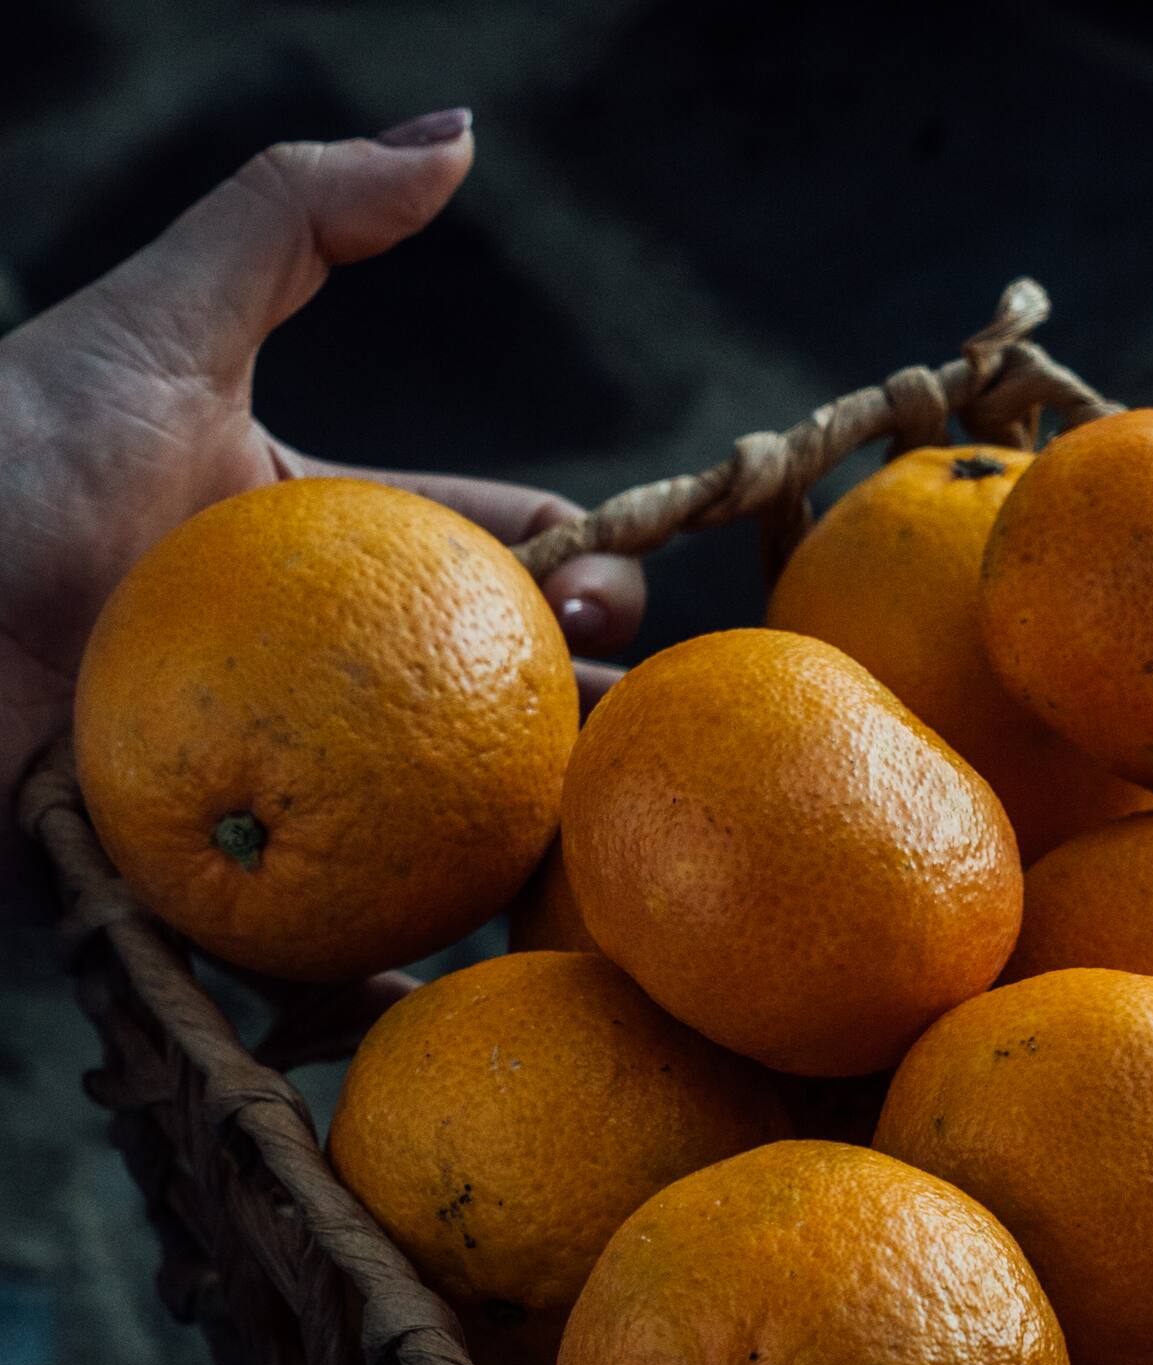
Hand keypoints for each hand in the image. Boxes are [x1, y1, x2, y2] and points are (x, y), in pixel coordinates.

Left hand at [0, 108, 642, 911]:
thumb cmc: (1, 469)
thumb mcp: (157, 330)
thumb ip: (299, 221)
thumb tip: (464, 132)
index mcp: (301, 550)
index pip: (468, 545)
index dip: (563, 560)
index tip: (631, 590)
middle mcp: (299, 667)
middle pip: (475, 686)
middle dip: (577, 704)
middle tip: (648, 719)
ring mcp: (264, 778)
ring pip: (429, 820)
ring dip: (523, 845)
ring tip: (608, 853)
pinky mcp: (205, 885)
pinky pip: (319, 945)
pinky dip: (392, 980)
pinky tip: (473, 1004)